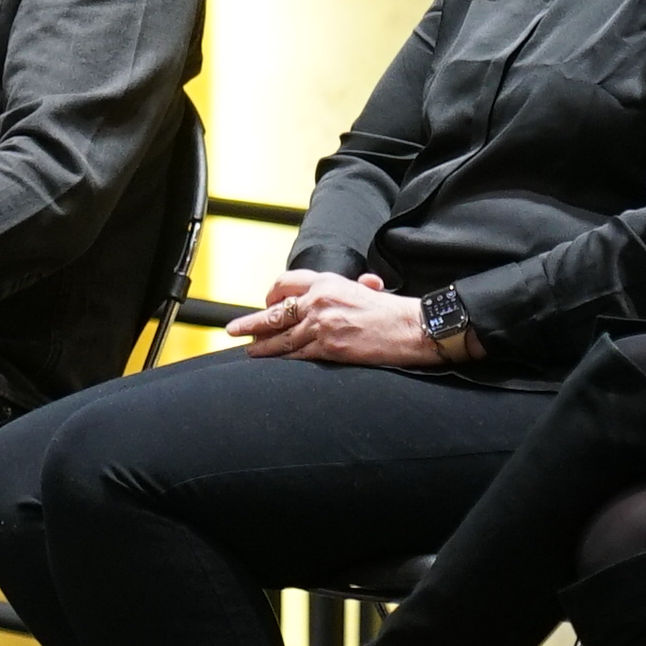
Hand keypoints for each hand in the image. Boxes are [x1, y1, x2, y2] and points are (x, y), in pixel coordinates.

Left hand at [224, 269, 440, 366]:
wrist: (413, 328)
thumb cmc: (393, 312)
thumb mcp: (366, 290)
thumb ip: (350, 288)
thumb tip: (358, 285)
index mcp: (328, 282)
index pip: (286, 283)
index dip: (272, 295)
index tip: (266, 304)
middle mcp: (320, 300)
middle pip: (275, 312)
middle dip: (251, 323)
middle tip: (233, 329)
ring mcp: (322, 325)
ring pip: (280, 338)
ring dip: (261, 346)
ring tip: (248, 350)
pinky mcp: (329, 348)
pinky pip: (296, 355)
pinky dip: (281, 360)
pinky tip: (271, 363)